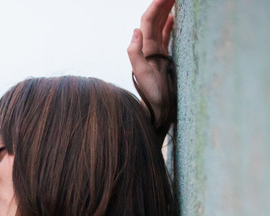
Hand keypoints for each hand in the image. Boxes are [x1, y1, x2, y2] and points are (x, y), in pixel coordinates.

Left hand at [128, 0, 174, 120]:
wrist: (157, 111)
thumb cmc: (151, 95)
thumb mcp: (142, 75)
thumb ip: (135, 53)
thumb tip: (135, 30)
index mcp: (144, 49)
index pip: (149, 21)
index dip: (156, 5)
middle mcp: (149, 48)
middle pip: (155, 20)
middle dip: (162, 4)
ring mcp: (157, 53)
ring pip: (161, 26)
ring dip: (166, 10)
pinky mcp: (164, 58)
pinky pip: (166, 36)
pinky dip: (170, 24)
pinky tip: (174, 17)